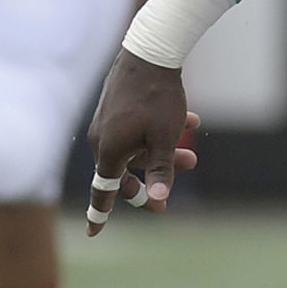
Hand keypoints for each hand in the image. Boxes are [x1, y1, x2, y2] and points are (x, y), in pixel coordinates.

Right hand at [85, 49, 197, 235]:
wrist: (150, 52)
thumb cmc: (158, 98)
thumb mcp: (164, 138)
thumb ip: (160, 169)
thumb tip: (156, 198)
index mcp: (109, 151)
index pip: (103, 192)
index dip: (99, 215)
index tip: (93, 235)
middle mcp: (102, 139)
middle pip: (125, 171)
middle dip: (152, 179)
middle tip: (172, 190)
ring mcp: (108, 122)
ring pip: (137, 148)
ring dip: (163, 153)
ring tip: (193, 157)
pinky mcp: (117, 107)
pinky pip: (138, 128)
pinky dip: (161, 131)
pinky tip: (191, 121)